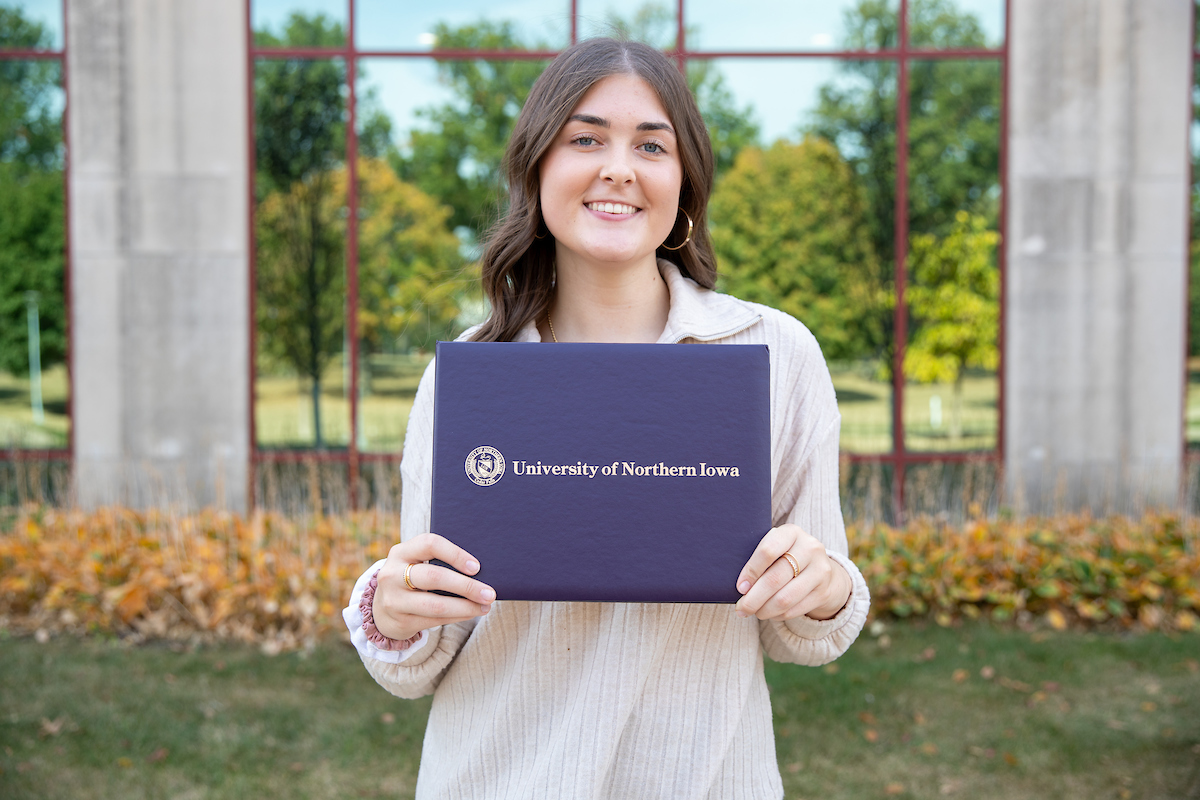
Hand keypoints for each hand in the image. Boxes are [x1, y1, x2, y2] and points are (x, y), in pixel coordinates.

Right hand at [372, 533, 495, 641]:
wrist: (382, 609)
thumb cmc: (412, 579)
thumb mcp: (416, 563)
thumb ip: (439, 561)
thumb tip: (480, 570)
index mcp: (401, 552)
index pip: (429, 544)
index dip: (455, 554)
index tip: (477, 567)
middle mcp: (392, 574)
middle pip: (434, 577)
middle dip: (466, 586)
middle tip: (489, 593)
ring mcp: (394, 600)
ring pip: (436, 604)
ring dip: (465, 606)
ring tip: (485, 606)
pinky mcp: (400, 621)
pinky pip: (435, 620)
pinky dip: (457, 616)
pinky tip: (471, 613)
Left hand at [735, 524, 849, 621]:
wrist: (821, 568)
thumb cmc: (787, 556)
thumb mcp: (777, 547)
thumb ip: (760, 558)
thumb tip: (740, 587)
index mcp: (792, 532)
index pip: (768, 551)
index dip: (751, 571)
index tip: (740, 587)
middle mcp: (810, 548)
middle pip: (775, 579)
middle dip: (754, 598)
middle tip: (741, 609)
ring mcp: (820, 570)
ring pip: (785, 598)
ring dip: (765, 610)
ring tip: (754, 612)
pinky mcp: (823, 591)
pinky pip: (795, 609)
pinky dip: (778, 615)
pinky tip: (770, 613)